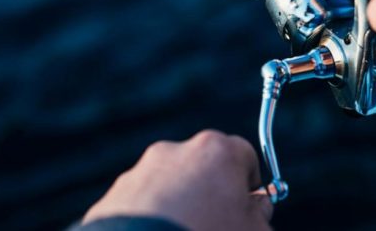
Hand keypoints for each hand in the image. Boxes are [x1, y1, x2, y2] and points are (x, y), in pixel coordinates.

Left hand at [83, 130, 271, 230]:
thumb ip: (261, 214)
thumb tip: (258, 208)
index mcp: (216, 151)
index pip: (244, 156)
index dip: (249, 184)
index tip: (248, 208)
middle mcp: (176, 152)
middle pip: (204, 168)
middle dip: (211, 193)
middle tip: (215, 224)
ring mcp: (141, 172)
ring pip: (170, 186)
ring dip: (179, 206)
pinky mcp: (114, 197)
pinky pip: (141, 205)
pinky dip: (150, 220)